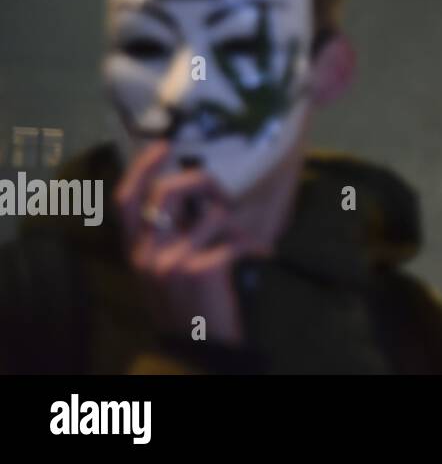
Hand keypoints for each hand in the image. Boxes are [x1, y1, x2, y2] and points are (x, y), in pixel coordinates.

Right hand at [115, 142, 261, 345]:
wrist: (198, 351)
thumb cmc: (190, 305)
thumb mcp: (164, 270)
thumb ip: (169, 235)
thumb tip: (193, 191)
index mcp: (136, 252)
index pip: (126, 201)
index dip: (142, 168)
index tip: (164, 144)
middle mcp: (147, 254)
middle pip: (169, 192)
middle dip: (203, 182)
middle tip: (221, 196)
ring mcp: (171, 262)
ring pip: (214, 214)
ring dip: (237, 226)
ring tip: (242, 246)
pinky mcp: (200, 270)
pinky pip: (236, 238)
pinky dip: (255, 246)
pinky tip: (261, 257)